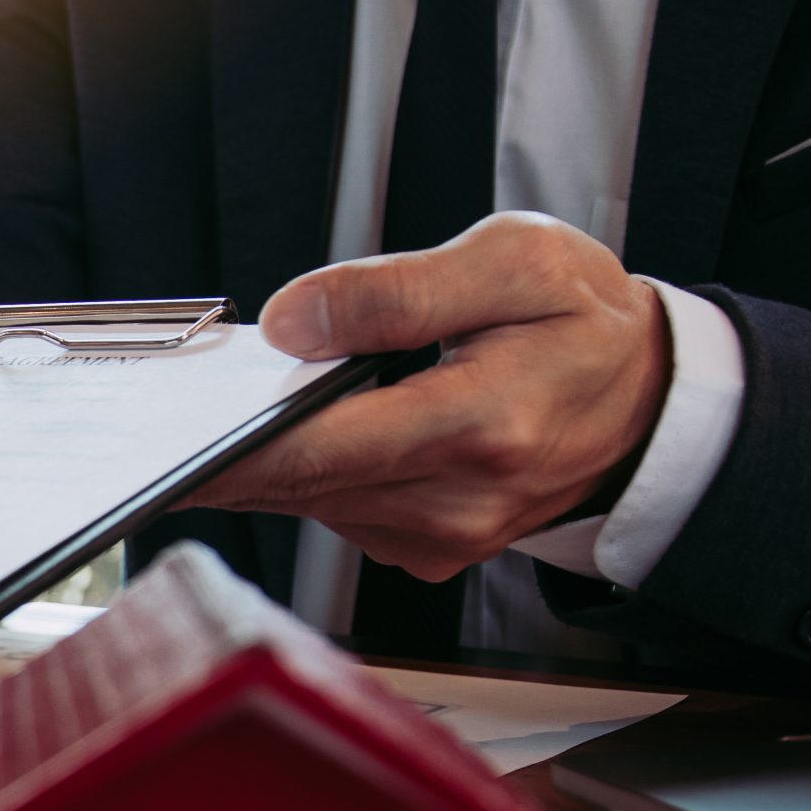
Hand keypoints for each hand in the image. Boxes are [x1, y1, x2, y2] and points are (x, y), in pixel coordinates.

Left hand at [187, 212, 671, 581]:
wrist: (648, 397)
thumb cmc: (584, 320)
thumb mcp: (515, 259)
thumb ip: (398, 290)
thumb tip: (293, 322)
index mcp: (480, 426)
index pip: (318, 448)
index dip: (228, 446)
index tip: (163, 441)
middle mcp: (456, 500)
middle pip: (297, 483)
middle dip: (229, 447)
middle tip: (169, 415)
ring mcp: (440, 536)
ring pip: (308, 501)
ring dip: (267, 457)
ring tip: (242, 407)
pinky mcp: (426, 550)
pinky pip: (335, 511)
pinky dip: (308, 472)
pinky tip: (308, 431)